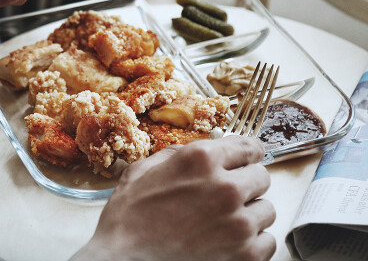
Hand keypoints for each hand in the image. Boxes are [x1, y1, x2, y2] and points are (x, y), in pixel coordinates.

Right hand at [72, 136, 275, 260]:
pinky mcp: (245, 256)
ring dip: (250, 212)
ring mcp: (238, 223)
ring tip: (226, 220)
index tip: (251, 157)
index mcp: (201, 160)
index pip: (248, 146)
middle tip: (230, 192)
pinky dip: (252, 241)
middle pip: (261, 176)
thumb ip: (174, 155)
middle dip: (247, 181)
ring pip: (266, 208)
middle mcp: (225, 187)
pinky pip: (267, 241)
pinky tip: (230, 242)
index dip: (251, 151)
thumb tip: (194, 152)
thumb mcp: (142, 172)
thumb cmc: (128, 221)